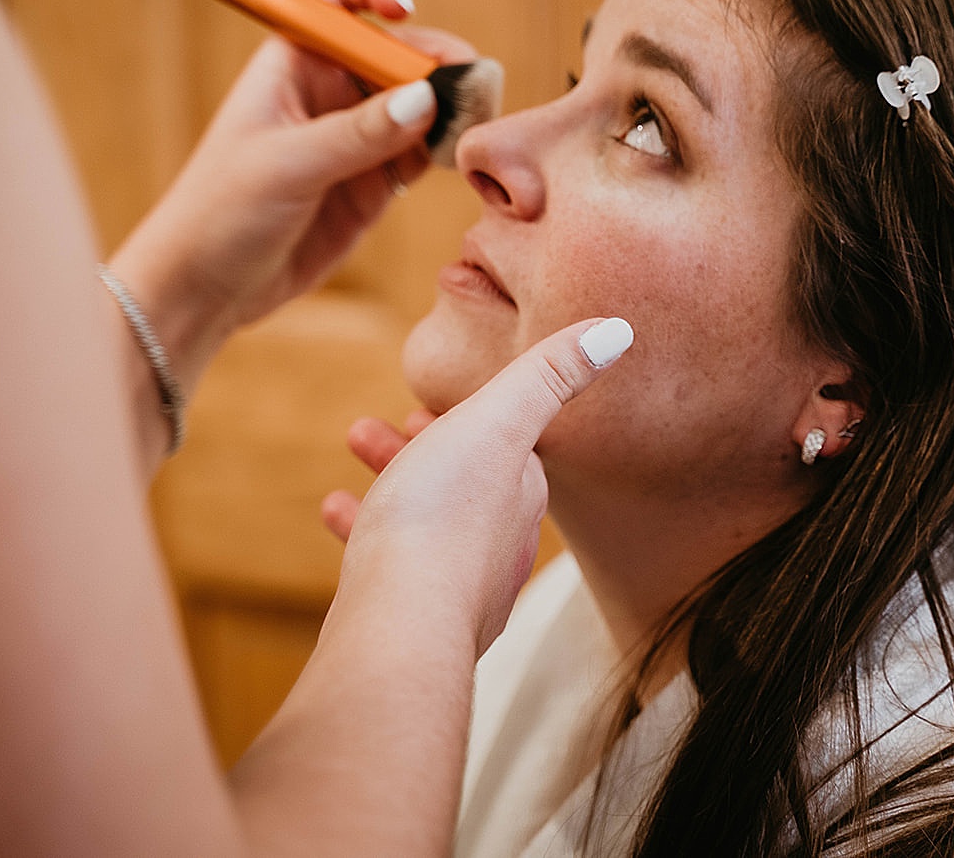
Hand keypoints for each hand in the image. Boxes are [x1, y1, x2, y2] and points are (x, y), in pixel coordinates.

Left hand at [109, 0, 477, 393]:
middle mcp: (326, 92)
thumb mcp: (287, 166)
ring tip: (477, 120)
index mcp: (290, 63)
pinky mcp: (372, 184)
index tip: (405, 6)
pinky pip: (421, 153)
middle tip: (470, 82)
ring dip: (450, 107)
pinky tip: (459, 156)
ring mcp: (354, 138)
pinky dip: (446, 150)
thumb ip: (359, 134)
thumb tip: (425, 97)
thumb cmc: (220, 212)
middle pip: (394, 53)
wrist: (204, 289)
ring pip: (417, 104)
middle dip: (434, 60)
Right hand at [332, 317, 633, 654]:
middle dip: (421, 447)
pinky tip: (336, 512)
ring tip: (354, 447)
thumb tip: (617, 329)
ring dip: (391, 479)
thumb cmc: (443, 515)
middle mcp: (502, 545)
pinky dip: (367, 528)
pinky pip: (394, 562)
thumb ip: (548, 374)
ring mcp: (460, 587)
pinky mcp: (418, 616)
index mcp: (523, 496)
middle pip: (463, 480)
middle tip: (373, 426)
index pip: (507, 447)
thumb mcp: (496, 421)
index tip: (428, 403)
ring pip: (426, 519)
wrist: (401, 624)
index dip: (470, 419)